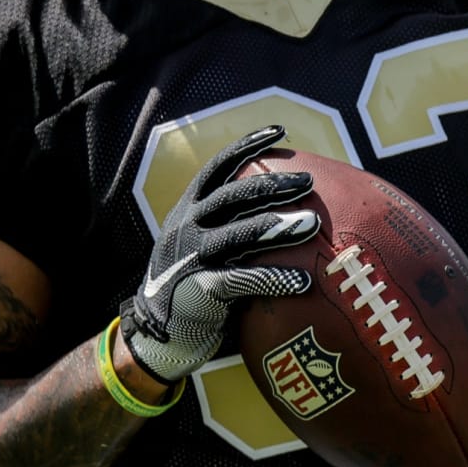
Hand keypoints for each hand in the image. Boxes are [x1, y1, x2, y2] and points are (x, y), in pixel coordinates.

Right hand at [120, 125, 319, 382]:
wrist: (155, 335)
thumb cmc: (192, 285)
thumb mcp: (200, 245)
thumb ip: (228, 225)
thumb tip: (283, 207)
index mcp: (188, 209)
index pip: (218, 167)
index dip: (247, 146)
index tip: (279, 131)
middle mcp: (187, 226)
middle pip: (232, 195)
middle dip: (272, 185)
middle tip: (308, 182)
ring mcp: (191, 257)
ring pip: (237, 234)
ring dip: (277, 227)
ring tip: (312, 224)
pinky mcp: (198, 290)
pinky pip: (241, 280)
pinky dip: (273, 278)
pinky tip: (302, 282)